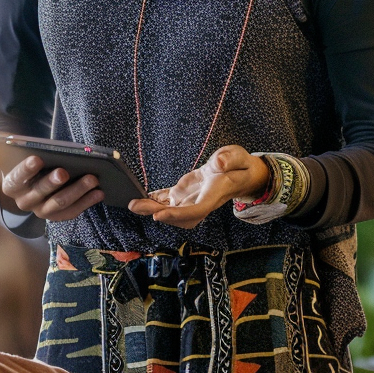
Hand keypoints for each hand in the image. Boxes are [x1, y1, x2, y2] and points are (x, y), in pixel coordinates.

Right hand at [0, 155, 104, 221]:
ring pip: (59, 203)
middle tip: (64, 172)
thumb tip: (49, 148)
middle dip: (52, 182)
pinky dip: (87, 202)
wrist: (27, 185)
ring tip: (92, 179)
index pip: (17, 177)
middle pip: (40, 192)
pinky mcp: (56, 216)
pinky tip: (99, 192)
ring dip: (77, 191)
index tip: (37, 158)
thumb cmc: (28, 165)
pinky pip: (72, 211)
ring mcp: (41, 211)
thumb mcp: (24, 158)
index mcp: (12, 185)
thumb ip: (31, 154)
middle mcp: (24, 202)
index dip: (26, 169)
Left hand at [127, 146, 268, 228]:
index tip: (158, 215)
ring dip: (151, 207)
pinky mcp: (185, 192)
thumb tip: (219, 162)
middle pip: (177, 214)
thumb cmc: (240, 166)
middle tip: (134, 205)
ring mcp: (191, 199)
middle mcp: (200, 202)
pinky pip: (168, 199)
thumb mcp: (239, 157)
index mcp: (213, 195)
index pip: (194, 211)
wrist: (240, 174)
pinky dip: (154, 199)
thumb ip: (230, 159)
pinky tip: (141, 196)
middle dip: (155, 212)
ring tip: (133, 202)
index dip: (176, 215)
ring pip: (170, 209)